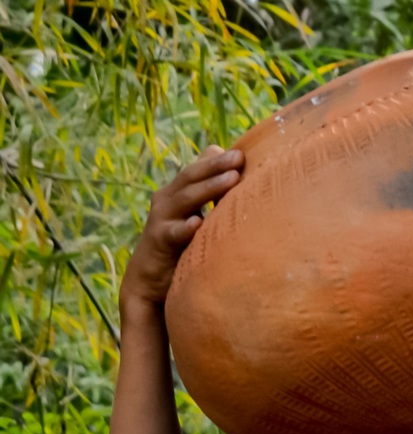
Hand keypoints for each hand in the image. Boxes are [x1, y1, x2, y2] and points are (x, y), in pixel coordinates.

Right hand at [122, 146, 243, 313]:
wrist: (149, 280)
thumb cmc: (180, 244)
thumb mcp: (194, 215)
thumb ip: (208, 191)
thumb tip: (227, 161)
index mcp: (177, 192)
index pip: (198, 169)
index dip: (218, 160)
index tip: (242, 153)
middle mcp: (167, 201)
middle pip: (191, 178)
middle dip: (216, 166)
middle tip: (239, 158)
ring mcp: (162, 219)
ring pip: (185, 199)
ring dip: (209, 189)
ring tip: (232, 179)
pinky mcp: (159, 241)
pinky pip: (173, 233)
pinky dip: (185, 227)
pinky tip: (198, 223)